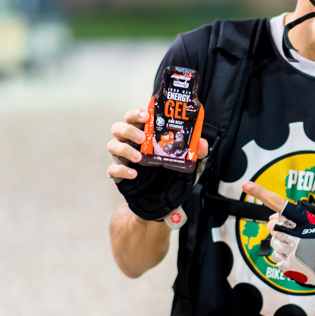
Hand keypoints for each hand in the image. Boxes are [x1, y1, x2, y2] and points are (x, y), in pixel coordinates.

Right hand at [108, 107, 209, 221]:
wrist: (164, 202)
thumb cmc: (174, 175)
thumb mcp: (190, 164)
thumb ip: (197, 153)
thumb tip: (201, 142)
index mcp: (146, 133)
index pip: (134, 117)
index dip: (136, 113)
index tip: (146, 116)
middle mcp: (132, 143)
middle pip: (118, 128)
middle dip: (128, 130)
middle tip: (141, 138)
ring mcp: (124, 158)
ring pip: (112, 145)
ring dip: (124, 149)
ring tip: (139, 158)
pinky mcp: (119, 174)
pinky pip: (112, 169)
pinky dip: (122, 169)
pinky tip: (134, 174)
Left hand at [242, 182, 314, 288]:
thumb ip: (296, 214)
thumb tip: (272, 218)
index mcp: (300, 219)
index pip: (277, 203)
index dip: (260, 192)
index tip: (246, 184)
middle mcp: (292, 234)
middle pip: (271, 226)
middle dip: (278, 228)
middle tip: (293, 233)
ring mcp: (289, 251)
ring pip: (273, 243)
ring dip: (282, 244)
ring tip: (300, 247)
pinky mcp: (289, 267)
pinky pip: (276, 258)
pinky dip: (284, 258)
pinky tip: (299, 258)